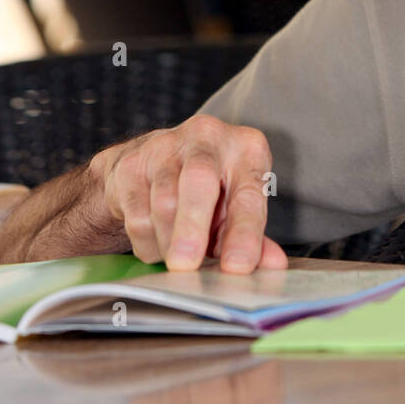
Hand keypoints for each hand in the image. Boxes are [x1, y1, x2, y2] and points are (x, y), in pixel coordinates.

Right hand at [90, 114, 286, 272]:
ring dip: (169, 242)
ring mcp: (165, 146)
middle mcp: (208, 137)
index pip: (249, 193)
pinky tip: (157, 244)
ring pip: (164, 202)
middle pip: (199, 181)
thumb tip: (273, 266)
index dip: (245, 232)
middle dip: (193, 227)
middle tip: (186, 266)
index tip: (238, 266)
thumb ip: (252, 235)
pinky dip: (147, 242)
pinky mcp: (132, 164)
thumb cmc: (209, 190)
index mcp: (246, 148)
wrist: (152, 164)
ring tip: (178, 259)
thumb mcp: (236, 208)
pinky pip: (137, 213)